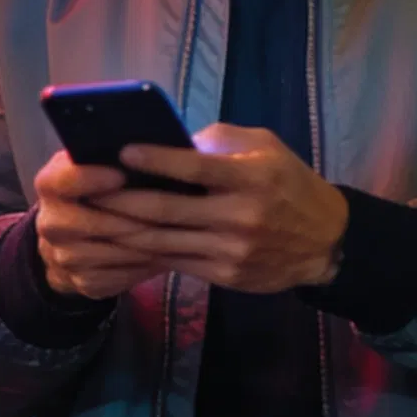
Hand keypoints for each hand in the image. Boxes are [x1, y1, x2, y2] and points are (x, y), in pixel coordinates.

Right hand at [33, 148, 175, 300]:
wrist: (75, 237)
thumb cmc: (99, 189)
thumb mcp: (97, 164)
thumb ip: (110, 156)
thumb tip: (148, 145)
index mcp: (50, 184)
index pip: (63, 180)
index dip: (90, 178)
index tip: (120, 175)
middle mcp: (49, 222)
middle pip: (87, 224)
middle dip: (127, 220)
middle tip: (163, 214)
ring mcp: (61, 257)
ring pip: (105, 254)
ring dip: (140, 247)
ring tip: (172, 235)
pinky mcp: (81, 283)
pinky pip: (113, 279)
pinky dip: (139, 268)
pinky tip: (161, 256)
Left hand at [96, 124, 349, 292]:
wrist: (327, 242)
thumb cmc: (291, 184)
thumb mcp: (266, 148)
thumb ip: (221, 142)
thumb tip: (173, 141)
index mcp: (250, 178)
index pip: (193, 168)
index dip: (154, 160)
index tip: (121, 151)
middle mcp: (239, 216)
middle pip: (166, 210)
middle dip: (122, 201)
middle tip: (90, 191)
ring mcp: (231, 250)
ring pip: (163, 241)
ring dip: (124, 231)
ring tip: (94, 218)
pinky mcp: (226, 275)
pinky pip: (176, 262)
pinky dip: (145, 251)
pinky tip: (122, 241)